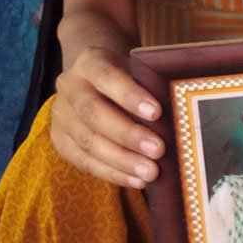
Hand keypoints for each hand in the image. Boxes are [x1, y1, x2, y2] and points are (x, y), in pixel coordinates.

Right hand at [50, 45, 163, 188]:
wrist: (96, 78)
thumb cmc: (130, 76)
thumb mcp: (139, 69)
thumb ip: (153, 85)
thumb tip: (182, 114)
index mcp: (90, 62)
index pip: (106, 75)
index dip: (129, 94)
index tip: (156, 112)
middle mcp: (70, 87)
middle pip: (93, 113)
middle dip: (127, 135)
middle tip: (158, 150)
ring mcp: (61, 115)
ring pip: (87, 142)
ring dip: (121, 160)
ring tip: (150, 173)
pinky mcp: (60, 141)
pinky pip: (83, 162)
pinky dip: (112, 173)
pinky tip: (135, 180)